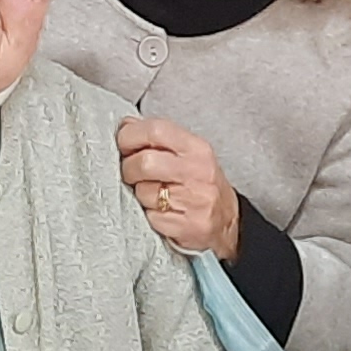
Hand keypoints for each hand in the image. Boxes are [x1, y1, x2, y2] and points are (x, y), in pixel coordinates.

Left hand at [118, 116, 239, 257]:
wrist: (227, 221)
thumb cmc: (200, 183)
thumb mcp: (187, 153)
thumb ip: (157, 138)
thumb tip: (126, 125)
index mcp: (196, 148)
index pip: (155, 130)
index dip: (129, 136)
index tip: (123, 144)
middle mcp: (198, 171)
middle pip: (144, 162)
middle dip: (128, 169)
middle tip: (132, 174)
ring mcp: (194, 200)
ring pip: (143, 192)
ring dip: (140, 195)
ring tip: (154, 195)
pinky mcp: (188, 225)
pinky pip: (150, 218)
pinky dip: (150, 216)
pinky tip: (163, 212)